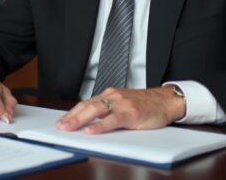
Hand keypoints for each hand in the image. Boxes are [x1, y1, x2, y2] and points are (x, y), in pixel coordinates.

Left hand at [56, 86, 184, 133]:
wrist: (165, 100)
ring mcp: (121, 104)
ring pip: (95, 110)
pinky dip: (99, 126)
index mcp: (109, 95)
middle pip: (86, 106)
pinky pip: (112, 120)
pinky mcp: (131, 113)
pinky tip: (91, 131)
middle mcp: (112, 97)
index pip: (85, 103)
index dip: (72, 113)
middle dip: (71, 117)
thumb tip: (89, 122)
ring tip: (68, 128)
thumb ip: (108, 110)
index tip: (61, 121)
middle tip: (59, 127)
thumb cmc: (145, 104)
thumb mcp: (122, 104)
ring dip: (79, 120)